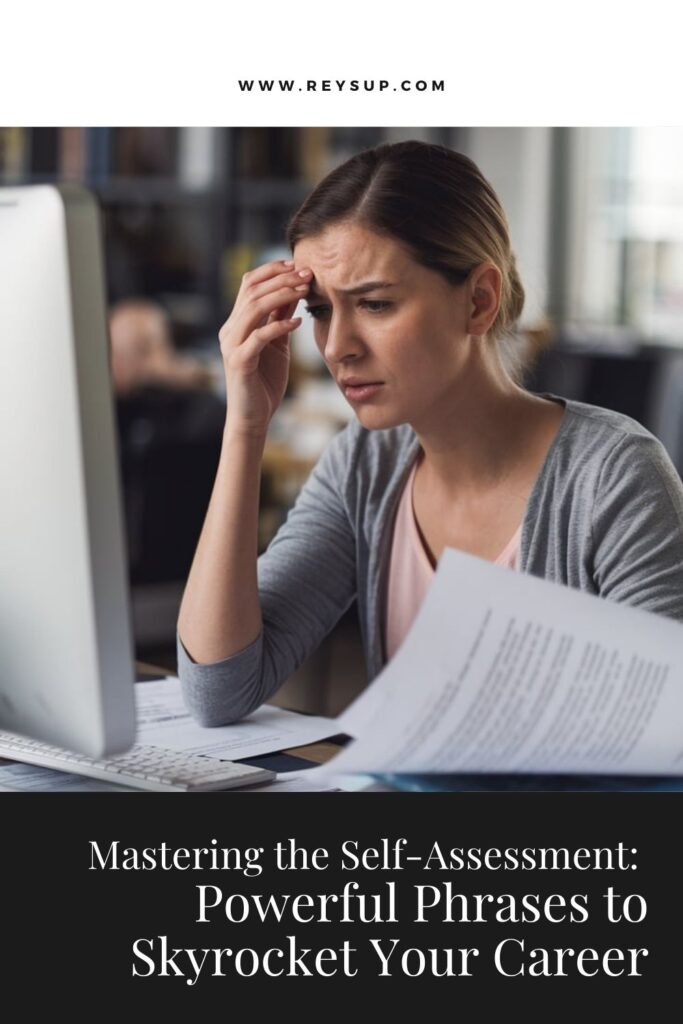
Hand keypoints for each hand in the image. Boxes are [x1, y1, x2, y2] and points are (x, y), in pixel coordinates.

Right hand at [218, 260, 310, 435]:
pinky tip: (298, 322)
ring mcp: (232, 345)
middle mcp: (230, 330)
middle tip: (307, 273)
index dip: (272, 270)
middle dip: (281, 278)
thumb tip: (295, 290)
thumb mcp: (277, 344)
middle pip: (251, 290)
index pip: (249, 284)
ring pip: (253, 308)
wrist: (252, 417)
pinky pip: (258, 337)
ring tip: (304, 290)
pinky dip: (279, 326)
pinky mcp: (239, 362)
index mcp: (236, 323)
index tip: (297, 264)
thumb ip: (281, 318)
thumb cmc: (265, 382)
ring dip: (281, 295)